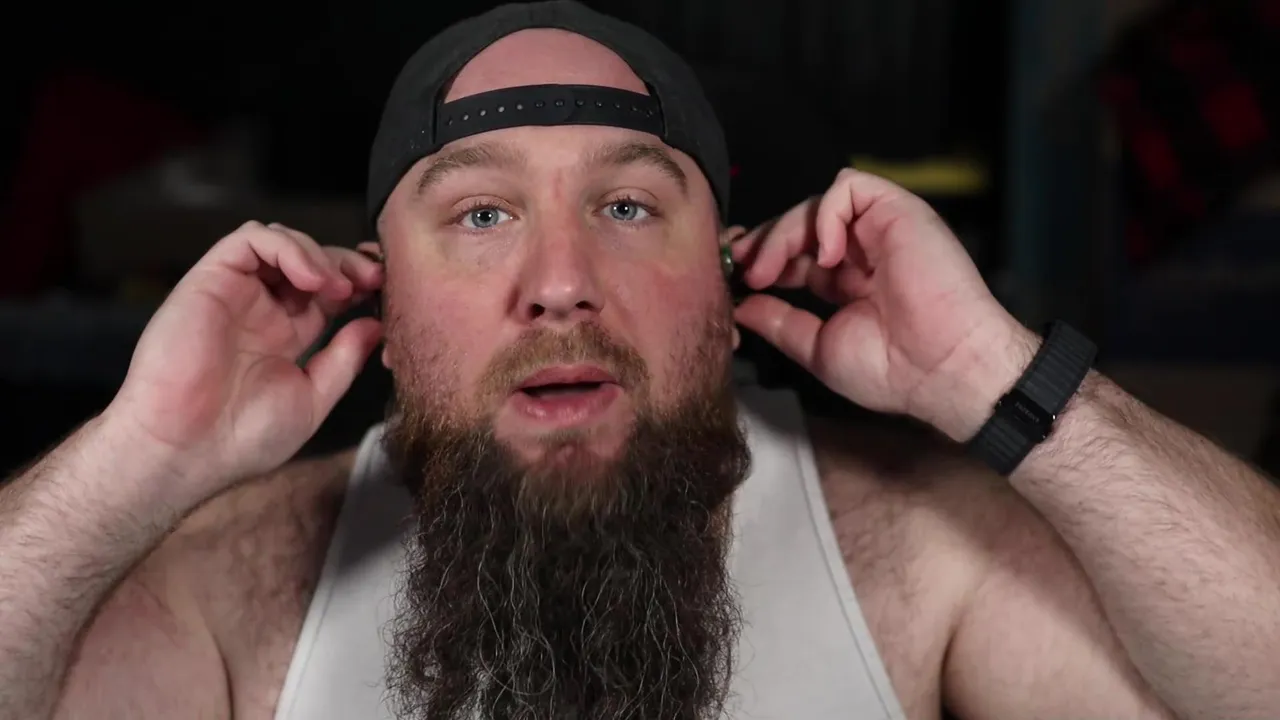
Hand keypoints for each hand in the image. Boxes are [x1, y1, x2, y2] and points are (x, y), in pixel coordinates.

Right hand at [104, 222, 383, 504]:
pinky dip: (287, 247)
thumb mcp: (312, 398)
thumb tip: (376, 326)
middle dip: (347, 263)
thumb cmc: (242, 438)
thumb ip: (344, 359)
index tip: (385, 294)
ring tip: (339, 287)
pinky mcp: (209, 280)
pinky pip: (250, 239)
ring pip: (281, 242)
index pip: (327, 291)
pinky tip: (311, 279)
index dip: (358, 284)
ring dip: (319, 254)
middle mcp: (260, 309)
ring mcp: (235, 293)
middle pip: (309, 261)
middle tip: (373, 280)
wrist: (186, 450)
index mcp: (285, 334)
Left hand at [733, 169, 1036, 440]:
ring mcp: (880, 229)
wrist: (942, 369)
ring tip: (772, 269)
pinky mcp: (898, 210)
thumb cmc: (890, 369)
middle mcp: (862, 251)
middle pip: (799, 224)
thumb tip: (740, 306)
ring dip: (786, 231)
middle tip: (745, 269)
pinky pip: (849, 187)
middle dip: (765, 241)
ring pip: (818, 203)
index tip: (736, 278)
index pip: (794, 254)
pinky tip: (826, 256)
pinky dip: (826, 215)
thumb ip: (779, 321)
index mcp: (846, 281)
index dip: (763, 259)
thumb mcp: (817, 346)